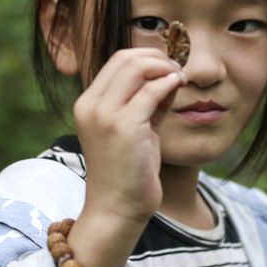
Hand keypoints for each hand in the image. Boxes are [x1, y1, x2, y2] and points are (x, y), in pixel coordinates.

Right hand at [73, 47, 185, 228]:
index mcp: (87, 104)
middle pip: (125, 58)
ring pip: (137, 66)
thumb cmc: (127, 172)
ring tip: (179, 78)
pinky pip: (152, 90)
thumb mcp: (133, 129)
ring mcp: (105, 115)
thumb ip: (145, 102)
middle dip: (157, 57)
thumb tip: (168, 76)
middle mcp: (90, 106)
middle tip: (177, 69)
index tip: (167, 68)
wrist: (116, 209)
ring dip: (164, 67)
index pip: (116, 61)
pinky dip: (169, 83)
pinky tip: (178, 86)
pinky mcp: (125, 126)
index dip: (146, 57)